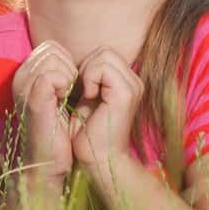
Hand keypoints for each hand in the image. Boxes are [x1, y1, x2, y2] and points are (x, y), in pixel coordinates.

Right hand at [12, 41, 77, 181]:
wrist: (48, 161)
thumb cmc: (58, 131)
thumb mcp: (58, 96)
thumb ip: (60, 74)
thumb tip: (79, 60)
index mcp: (24, 75)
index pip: (50, 47)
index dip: (67, 63)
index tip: (70, 87)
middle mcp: (20, 77)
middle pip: (51, 49)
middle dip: (69, 68)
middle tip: (69, 93)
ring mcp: (24, 87)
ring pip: (54, 59)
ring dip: (69, 77)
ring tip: (65, 98)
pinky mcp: (32, 98)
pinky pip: (53, 75)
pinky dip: (66, 86)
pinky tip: (64, 102)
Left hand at [70, 46, 142, 172]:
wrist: (97, 158)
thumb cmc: (86, 132)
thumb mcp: (85, 97)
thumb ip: (88, 76)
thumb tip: (74, 59)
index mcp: (126, 82)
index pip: (104, 53)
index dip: (87, 66)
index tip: (80, 89)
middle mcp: (134, 82)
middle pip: (105, 51)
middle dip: (87, 67)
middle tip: (83, 91)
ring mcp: (133, 86)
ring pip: (104, 55)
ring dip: (87, 73)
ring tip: (86, 95)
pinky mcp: (126, 93)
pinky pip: (102, 68)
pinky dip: (90, 79)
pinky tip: (89, 98)